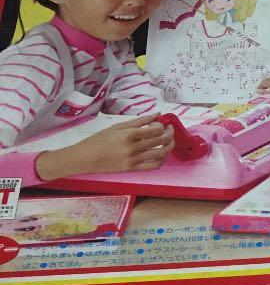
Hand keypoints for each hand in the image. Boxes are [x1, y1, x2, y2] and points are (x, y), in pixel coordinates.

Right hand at [36, 115, 174, 179]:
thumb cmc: (100, 139)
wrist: (86, 157)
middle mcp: (133, 148)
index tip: (162, 123)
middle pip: (161, 141)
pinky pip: (154, 166)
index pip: (155, 130)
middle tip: (170, 129)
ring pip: (161, 154)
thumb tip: (157, 115)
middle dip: (170, 134)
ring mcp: (134, 160)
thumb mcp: (118, 126)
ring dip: (169, 146)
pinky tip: (162, 154)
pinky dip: (162, 159)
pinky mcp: (134, 169)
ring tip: (170, 141)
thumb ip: (139, 121)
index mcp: (128, 134)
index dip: (162, 126)